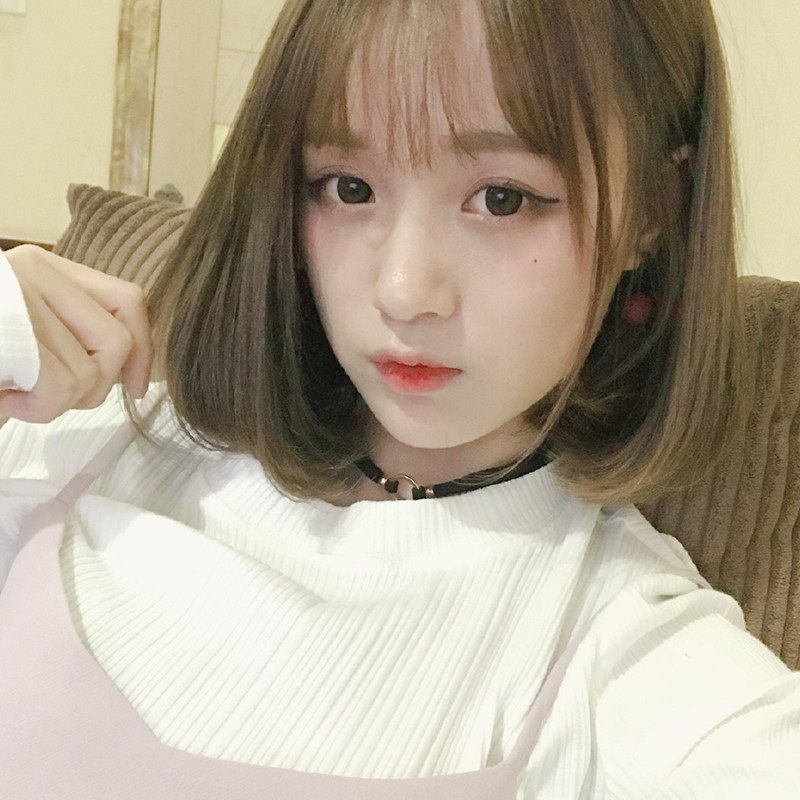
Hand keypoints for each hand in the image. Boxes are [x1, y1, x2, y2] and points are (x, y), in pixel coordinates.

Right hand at [0, 245, 151, 423]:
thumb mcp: (28, 339)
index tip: (136, 388)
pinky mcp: (8, 326)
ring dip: (57, 403)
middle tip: (48, 396)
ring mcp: (17, 292)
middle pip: (117, 342)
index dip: (144, 349)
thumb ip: (71, 337)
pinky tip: (4, 399)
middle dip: (94, 388)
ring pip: (90, 371)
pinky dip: (38, 408)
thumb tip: (133, 371)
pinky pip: (61, 385)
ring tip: (15, 393)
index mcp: (45, 268)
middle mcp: (34, 268)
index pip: (128, 300)